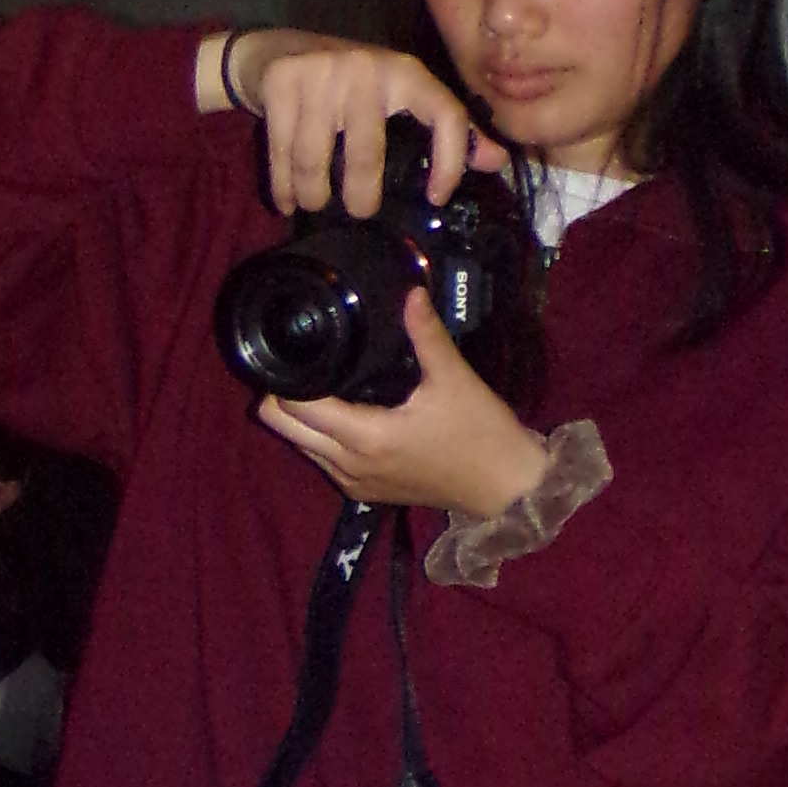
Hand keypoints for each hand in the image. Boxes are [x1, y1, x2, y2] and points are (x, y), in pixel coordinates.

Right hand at [212, 31, 477, 218]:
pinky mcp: (282, 83)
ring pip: (315, 159)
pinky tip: (288, 201)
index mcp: (406, 71)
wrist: (275, 50)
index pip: (445, 115)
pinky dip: (284, 187)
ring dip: (314, 195)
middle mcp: (367, 67)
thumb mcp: (400, 95)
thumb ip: (445, 125)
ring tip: (315, 205)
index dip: (449, 161)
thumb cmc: (347, 83)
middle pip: (366, 154)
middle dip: (360, 197)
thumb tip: (496, 160)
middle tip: (358, 213)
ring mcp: (321, 74)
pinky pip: (282, 153)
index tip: (436, 197)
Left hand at [255, 289, 552, 522]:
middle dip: (283, 396)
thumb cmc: (483, 435)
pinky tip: (345, 413)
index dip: (285, 377)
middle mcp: (348, 465)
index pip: (295, 407)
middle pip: (282, 429)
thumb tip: (411, 294)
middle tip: (306, 365)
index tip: (297, 350)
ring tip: (324, 383)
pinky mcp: (362, 492)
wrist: (506, 487)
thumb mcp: (454, 378)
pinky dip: (321, 437)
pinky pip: (322, 461)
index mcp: (364, 437)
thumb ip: (426, 334)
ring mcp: (352, 482)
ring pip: (299, 445)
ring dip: (302, 417)